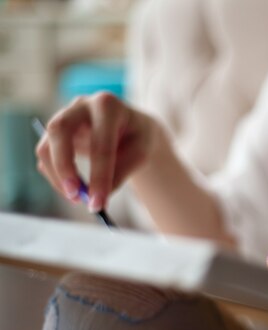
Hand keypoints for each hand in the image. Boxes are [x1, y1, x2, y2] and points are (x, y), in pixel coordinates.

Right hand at [35, 93, 163, 211]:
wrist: (130, 127)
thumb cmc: (137, 138)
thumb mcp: (140, 154)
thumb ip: (119, 173)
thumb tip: (96, 198)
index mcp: (108, 106)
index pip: (101, 143)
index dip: (99, 176)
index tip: (98, 203)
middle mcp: (80, 105)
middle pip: (59, 131)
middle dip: (64, 167)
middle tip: (75, 196)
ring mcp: (62, 116)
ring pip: (46, 147)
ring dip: (58, 177)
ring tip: (78, 199)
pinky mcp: (53, 133)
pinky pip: (46, 157)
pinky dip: (56, 177)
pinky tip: (73, 189)